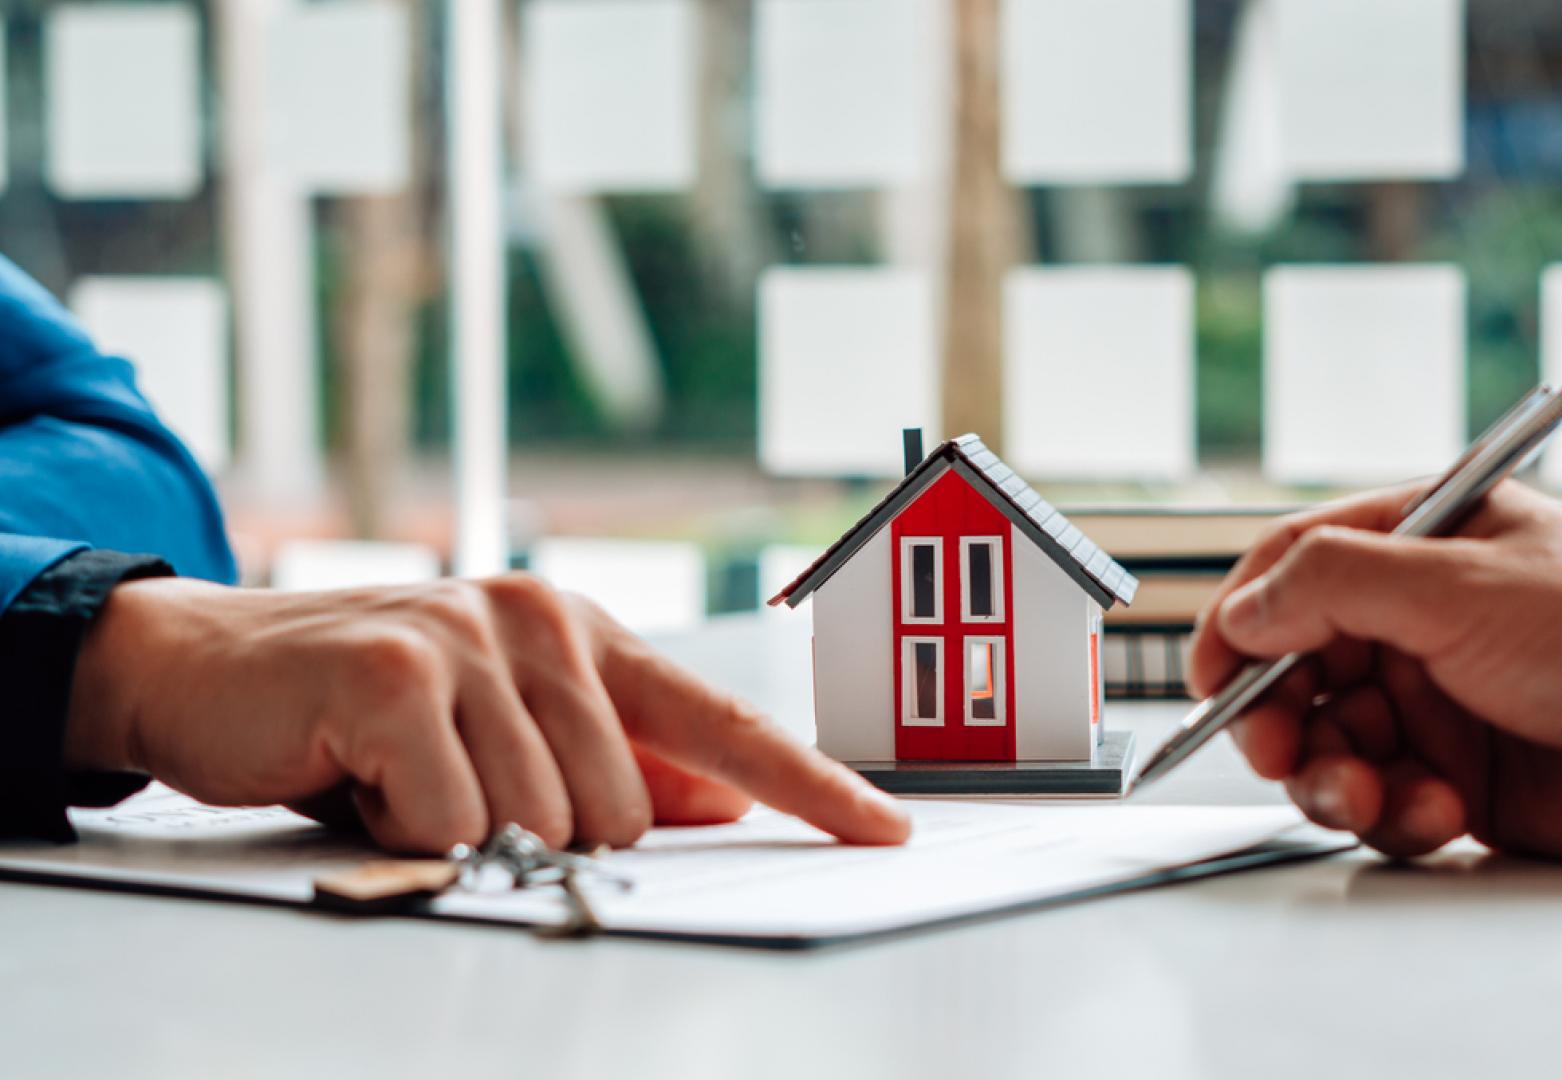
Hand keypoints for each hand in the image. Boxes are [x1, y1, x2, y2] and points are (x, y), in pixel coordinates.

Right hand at [65, 575, 910, 852]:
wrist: (206, 664)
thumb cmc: (365, 707)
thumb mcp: (504, 730)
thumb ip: (614, 760)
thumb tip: (718, 804)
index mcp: (585, 635)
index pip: (722, 720)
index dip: (809, 785)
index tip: (885, 830)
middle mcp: (544, 621)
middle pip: (625, 810)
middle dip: (539, 832)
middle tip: (452, 786)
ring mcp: (472, 638)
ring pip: (541, 823)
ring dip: (460, 831)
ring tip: (399, 775)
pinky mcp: (396, 671)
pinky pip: (451, 820)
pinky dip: (401, 829)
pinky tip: (358, 772)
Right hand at [1187, 482, 1561, 865]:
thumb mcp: (1463, 584)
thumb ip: (1335, 587)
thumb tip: (1242, 608)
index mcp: (1424, 541)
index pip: (1293, 567)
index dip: (1239, 620)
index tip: (1211, 675)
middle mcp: (1422, 619)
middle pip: (1295, 668)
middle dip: (1279, 717)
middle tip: (1283, 751)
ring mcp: (1441, 700)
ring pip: (1331, 745)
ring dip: (1333, 776)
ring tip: (1369, 794)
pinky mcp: (1463, 777)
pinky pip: (1384, 801)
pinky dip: (1395, 813)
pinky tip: (1444, 810)